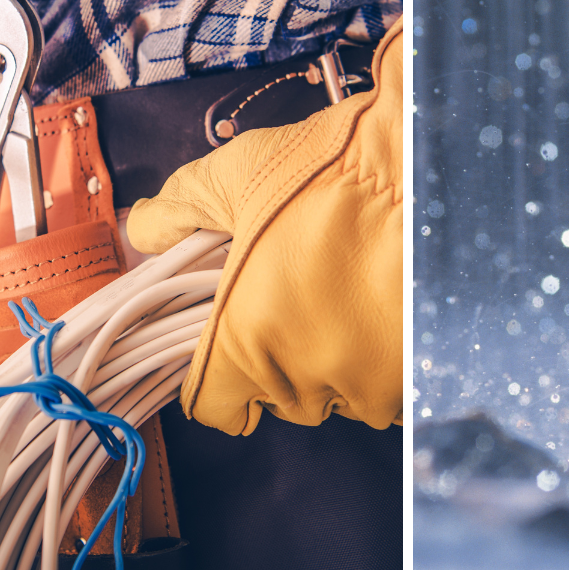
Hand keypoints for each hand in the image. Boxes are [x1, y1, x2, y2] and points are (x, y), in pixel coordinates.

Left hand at [128, 21, 402, 434]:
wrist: (423, 164)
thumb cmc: (331, 170)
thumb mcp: (235, 176)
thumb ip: (179, 209)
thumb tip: (144, 229)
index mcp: (245, 340)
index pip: (214, 405)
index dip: (218, 376)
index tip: (232, 349)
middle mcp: (305, 376)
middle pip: (281, 398)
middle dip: (284, 358)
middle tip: (301, 299)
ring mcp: (367, 384)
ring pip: (341, 397)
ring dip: (340, 363)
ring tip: (351, 299)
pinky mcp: (416, 379)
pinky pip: (392, 395)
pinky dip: (387, 367)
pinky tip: (385, 313)